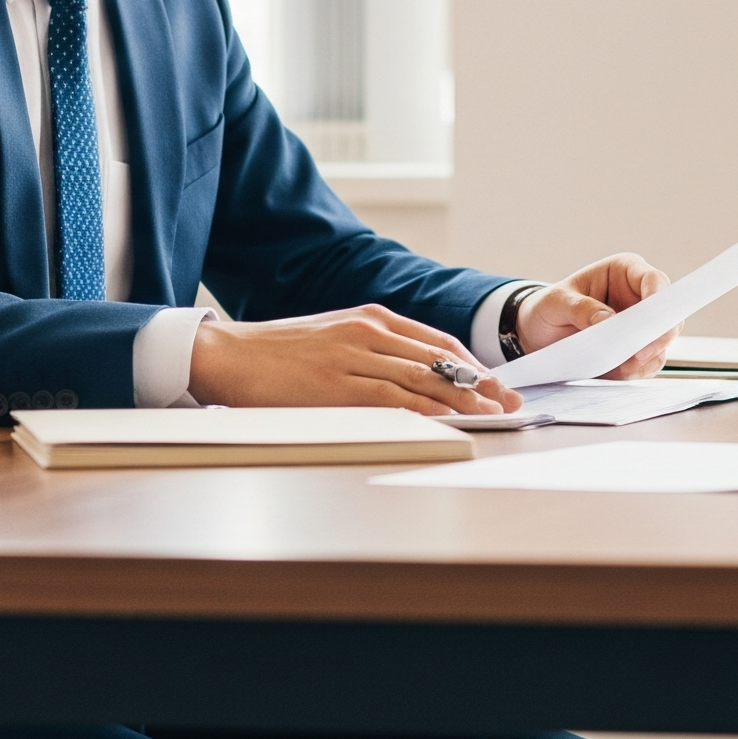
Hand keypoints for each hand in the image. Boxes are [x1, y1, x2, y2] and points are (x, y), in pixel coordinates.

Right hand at [186, 305, 517, 413]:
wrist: (227, 354)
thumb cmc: (278, 353)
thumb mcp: (334, 337)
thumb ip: (371, 350)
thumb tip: (411, 376)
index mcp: (370, 317)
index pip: (436, 340)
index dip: (472, 365)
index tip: (495, 384)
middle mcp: (368, 331)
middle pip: (438, 360)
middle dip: (480, 385)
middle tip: (510, 404)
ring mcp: (353, 358)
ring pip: (422, 378)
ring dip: (462, 400)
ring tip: (491, 416)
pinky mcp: (336, 386)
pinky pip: (391, 399)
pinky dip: (423, 410)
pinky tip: (446, 421)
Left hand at [518, 253, 674, 377]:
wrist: (541, 332)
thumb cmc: (550, 306)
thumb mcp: (557, 302)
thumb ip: (582, 309)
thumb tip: (607, 322)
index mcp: (625, 272)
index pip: (654, 281)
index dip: (659, 299)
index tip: (650, 321)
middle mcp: (639, 296)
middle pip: (668, 315)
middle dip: (657, 337)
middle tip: (636, 355)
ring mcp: (641, 325)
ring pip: (661, 343)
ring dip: (644, 359)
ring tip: (615, 366)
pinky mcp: (637, 349)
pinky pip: (648, 363)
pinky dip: (635, 371)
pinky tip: (613, 372)